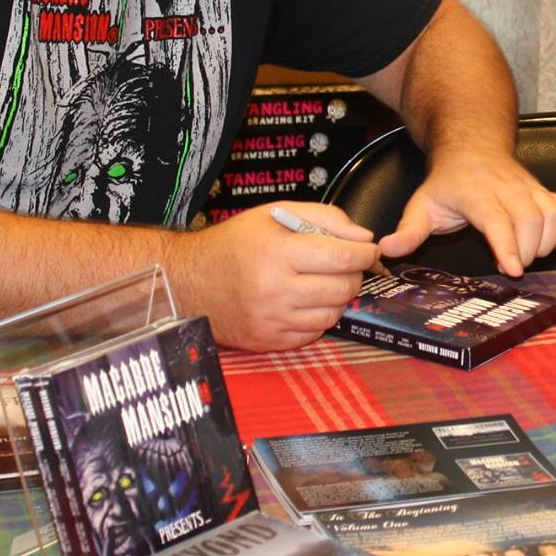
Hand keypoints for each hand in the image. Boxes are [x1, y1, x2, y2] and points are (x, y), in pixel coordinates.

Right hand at [166, 203, 377, 352]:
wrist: (187, 281)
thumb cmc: (233, 244)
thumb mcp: (274, 214)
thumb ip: (324, 218)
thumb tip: (364, 237)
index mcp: (277, 253)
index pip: (342, 257)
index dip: (364, 253)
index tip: (368, 250)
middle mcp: (275, 289)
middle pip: (343, 287)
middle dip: (354, 274)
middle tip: (345, 265)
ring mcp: (272, 319)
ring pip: (333, 314)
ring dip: (338, 298)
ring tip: (323, 282)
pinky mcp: (268, 341)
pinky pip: (313, 334)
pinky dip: (318, 318)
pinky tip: (305, 302)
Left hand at [376, 148, 555, 277]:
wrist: (472, 146)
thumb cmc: (448, 183)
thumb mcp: (421, 204)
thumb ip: (408, 231)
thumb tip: (388, 251)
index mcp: (475, 193)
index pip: (497, 219)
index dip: (508, 245)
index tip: (514, 270)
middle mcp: (507, 188)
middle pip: (531, 221)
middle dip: (528, 251)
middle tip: (513, 265)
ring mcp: (529, 188)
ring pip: (553, 215)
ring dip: (547, 244)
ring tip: (528, 254)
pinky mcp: (544, 191)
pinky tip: (548, 242)